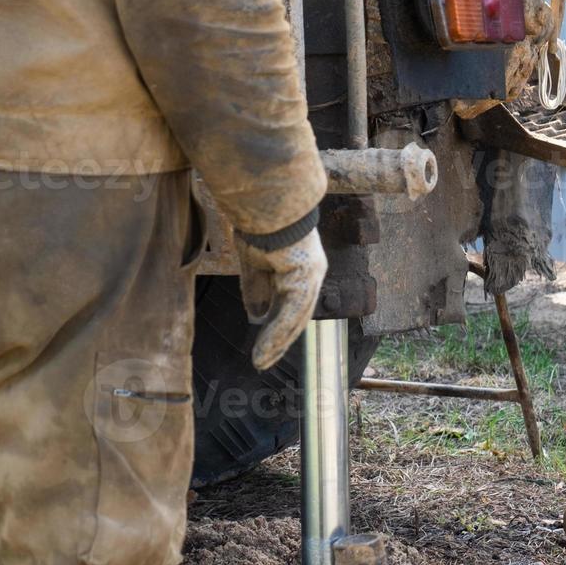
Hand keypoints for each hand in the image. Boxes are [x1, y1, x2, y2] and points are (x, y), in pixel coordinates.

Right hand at [238, 229, 326, 369]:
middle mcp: (311, 274)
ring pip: (295, 319)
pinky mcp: (305, 276)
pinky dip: (278, 332)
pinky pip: (293, 312)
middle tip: (262, 362)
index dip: (277, 328)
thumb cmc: (259, 223)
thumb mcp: (254, 262)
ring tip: (261, 361)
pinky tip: (267, 348)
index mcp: (300, 269)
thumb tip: (257, 315)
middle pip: (296, 317)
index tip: (263, 347)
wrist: (264, 202)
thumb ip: (257, 288)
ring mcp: (311, 275)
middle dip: (278, 342)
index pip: (291, 306)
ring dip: (277, 343)